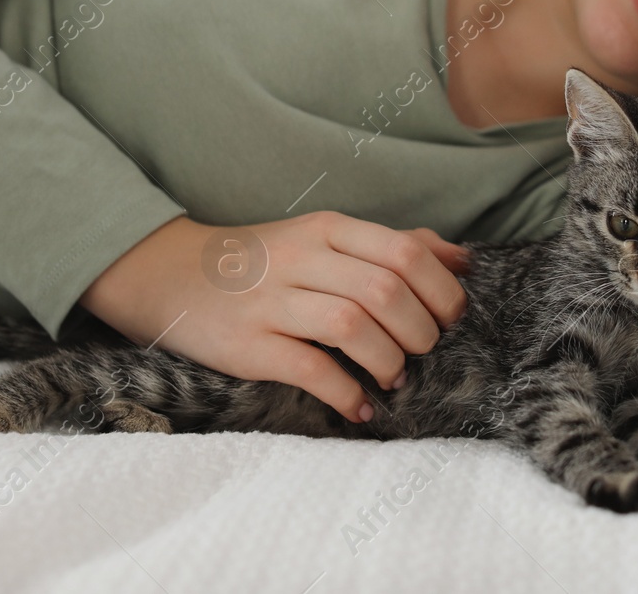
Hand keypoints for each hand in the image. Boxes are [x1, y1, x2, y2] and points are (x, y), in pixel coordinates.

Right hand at [78, 211, 471, 423]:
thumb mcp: (326, 239)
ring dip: (388, 361)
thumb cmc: (266, 261)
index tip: (450, 317)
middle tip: (421, 350)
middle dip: (420, 330)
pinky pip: (311, 371)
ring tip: (393, 376)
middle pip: (385, 291)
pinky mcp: (249, 345)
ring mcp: (272, 302)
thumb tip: (464, 259)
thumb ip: (393, 245)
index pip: (404, 251)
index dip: (441, 289)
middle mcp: (302, 259)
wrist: (173, 276)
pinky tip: (358, 406)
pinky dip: (346, 394)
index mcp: (327, 229)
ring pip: (352, 327)